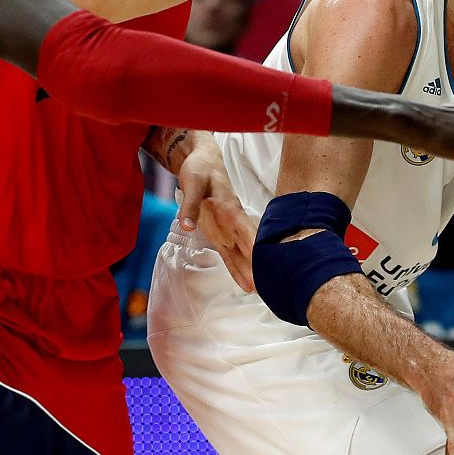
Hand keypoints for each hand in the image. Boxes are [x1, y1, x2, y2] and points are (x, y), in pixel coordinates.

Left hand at [174, 137, 256, 292]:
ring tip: (260, 292)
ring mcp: (227, 229)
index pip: (246, 230)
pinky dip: (237, 269)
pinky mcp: (219, 234)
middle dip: (258, 265)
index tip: (264, 263)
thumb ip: (190, 206)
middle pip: (249, 246)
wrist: (201, 162)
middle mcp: (233, 221)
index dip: (255, 247)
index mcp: (230, 208)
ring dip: (250, 271)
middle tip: (268, 286)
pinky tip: (245, 284)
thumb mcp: (192, 183)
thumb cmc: (199, 170)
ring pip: (242, 254)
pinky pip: (229, 255)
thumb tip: (186, 227)